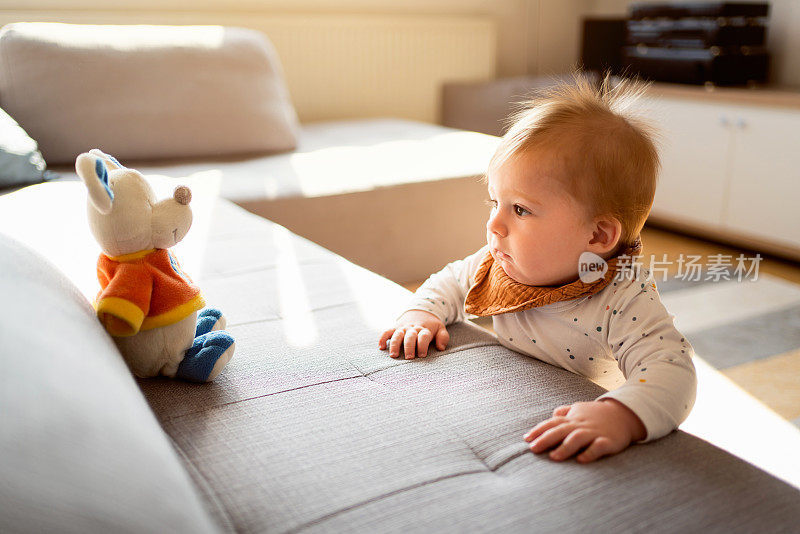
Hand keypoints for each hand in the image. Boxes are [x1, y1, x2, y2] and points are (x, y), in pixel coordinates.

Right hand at [378, 310, 449, 358]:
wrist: (421, 310)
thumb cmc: (431, 325)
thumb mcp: (441, 328)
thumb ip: (443, 338)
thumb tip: (440, 348)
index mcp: (425, 329)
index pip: (423, 336)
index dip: (422, 345)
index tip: (422, 355)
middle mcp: (413, 328)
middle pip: (410, 337)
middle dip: (409, 347)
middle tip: (409, 358)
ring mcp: (403, 328)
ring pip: (398, 335)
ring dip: (395, 344)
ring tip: (394, 355)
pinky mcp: (395, 327)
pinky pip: (387, 331)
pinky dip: (382, 338)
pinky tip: (380, 347)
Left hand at [523, 399, 646, 462]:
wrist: (625, 414)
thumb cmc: (598, 414)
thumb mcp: (580, 409)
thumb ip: (565, 412)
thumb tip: (553, 414)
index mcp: (572, 419)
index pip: (552, 423)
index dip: (539, 431)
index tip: (526, 439)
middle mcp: (581, 425)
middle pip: (560, 430)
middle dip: (546, 439)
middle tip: (533, 449)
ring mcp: (594, 432)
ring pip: (577, 438)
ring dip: (565, 447)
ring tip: (554, 457)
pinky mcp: (608, 441)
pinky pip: (598, 447)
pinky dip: (590, 453)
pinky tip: (581, 460)